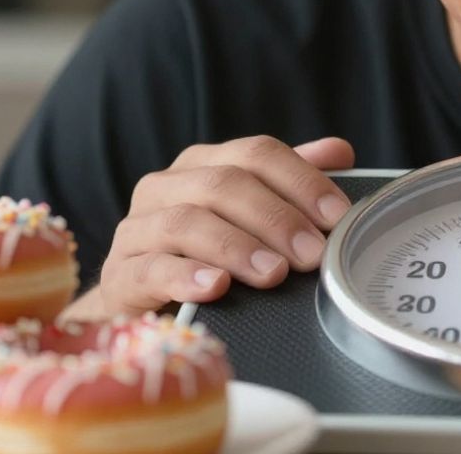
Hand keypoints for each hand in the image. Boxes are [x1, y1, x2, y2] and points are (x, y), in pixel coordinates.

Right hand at [72, 135, 355, 318]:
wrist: (142, 308)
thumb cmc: (207, 257)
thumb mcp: (251, 218)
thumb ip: (291, 183)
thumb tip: (340, 152)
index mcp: (203, 164)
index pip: (256, 153)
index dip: (301, 180)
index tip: (337, 216)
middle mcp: (166, 186)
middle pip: (224, 184)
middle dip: (276, 218)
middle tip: (312, 254)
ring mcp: (138, 229)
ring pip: (187, 222)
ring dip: (237, 247)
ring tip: (274, 273)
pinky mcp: (120, 275)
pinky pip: (152, 268)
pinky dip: (187, 276)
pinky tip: (217, 287)